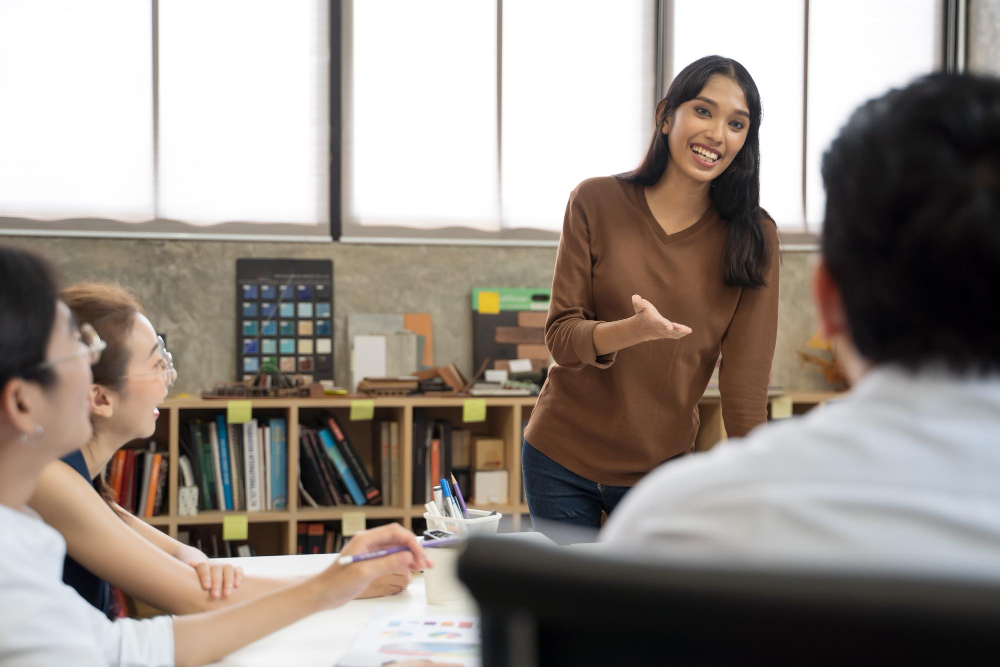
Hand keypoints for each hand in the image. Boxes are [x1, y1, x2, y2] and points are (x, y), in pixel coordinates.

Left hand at [184, 549, 243, 598]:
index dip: (205, 576)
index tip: (206, 588)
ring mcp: (224, 566)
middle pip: (216, 568)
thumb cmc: (193, 583)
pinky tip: (237, 586)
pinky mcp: (234, 569)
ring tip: (227, 595)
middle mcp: (213, 564)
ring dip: (228, 581)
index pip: (203, 566)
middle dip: (216, 582)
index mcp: (202, 566)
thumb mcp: (188, 581)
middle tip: (215, 596)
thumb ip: (185, 582)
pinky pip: (238, 569)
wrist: (203, 571)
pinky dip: (238, 576)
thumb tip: (182, 584)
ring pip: (228, 568)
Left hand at [316, 524, 430, 605]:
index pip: (395, 532)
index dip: (410, 541)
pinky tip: (411, 569)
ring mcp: (371, 553)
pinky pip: (391, 559)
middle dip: (413, 549)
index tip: (419, 555)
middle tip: (425, 563)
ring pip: (396, 549)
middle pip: (398, 539)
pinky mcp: (371, 563)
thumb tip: (409, 556)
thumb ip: (387, 563)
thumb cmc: (338, 582)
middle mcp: (370, 543)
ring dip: (410, 556)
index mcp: (366, 539)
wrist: (322, 594)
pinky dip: (402, 563)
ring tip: (423, 567)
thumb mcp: (364, 572)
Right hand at [631, 294, 691, 341]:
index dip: (664, 324)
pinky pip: (675, 335)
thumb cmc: (642, 314)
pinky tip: (688, 331)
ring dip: (680, 332)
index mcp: (653, 321)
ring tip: (688, 330)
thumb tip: (635, 296)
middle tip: (682, 329)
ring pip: (673, 333)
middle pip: (668, 329)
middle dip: (675, 329)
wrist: (642, 328)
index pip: (659, 322)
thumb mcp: (639, 307)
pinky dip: (681, 334)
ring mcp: (664, 332)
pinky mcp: (668, 333)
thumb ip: (638, 302)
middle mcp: (659, 328)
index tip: (669, 326)